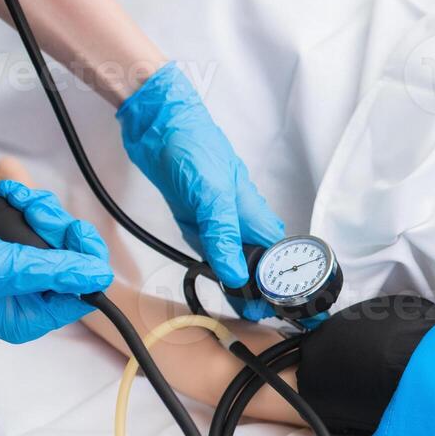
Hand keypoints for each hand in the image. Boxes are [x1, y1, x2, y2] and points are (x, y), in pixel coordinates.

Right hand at [0, 185, 112, 343]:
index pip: (80, 290)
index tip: (72, 229)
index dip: (84, 257)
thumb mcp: (0, 265)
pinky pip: (11, 213)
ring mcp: (2, 265)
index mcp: (26, 315)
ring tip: (7, 181)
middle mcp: (19, 294)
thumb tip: (100, 277)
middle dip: (50, 219)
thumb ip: (52, 270)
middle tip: (28, 201)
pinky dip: (5, 192)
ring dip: (29, 199)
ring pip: (40, 228)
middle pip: (64, 253)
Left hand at [117, 62, 284, 318]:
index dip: (278, 280)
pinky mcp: (194, 215)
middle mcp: (238, 216)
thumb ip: (224, 236)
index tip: (276, 305)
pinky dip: (211, 260)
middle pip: (256, 259)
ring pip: (233, 254)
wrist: (156, 121)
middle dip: (257, 286)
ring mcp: (216, 216)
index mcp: (252, 211)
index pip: (275, 254)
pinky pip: (208, 245)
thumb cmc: (192, 146)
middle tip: (253, 314)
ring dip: (235, 277)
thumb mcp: (211, 195)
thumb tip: (236, 275)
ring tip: (239, 306)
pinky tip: (212, 274)